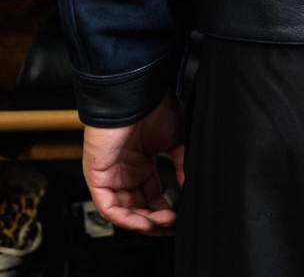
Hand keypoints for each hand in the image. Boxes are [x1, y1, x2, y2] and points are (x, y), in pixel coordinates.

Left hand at [82, 92, 184, 235]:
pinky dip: (127, 218)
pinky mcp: (97, 177)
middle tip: (173, 224)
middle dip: (156, 220)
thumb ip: (182, 162)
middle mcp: (124, 171)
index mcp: (141, 163)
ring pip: (123, 212)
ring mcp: (110, 175)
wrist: (137, 94)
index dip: (165, 210)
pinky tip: (145, 219)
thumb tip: (189, 184)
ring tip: (163, 222)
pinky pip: (108, 207)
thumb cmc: (154, 106)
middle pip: (138, 208)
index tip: (180, 216)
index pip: (151, 197)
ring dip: (144, 222)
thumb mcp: (176, 137)